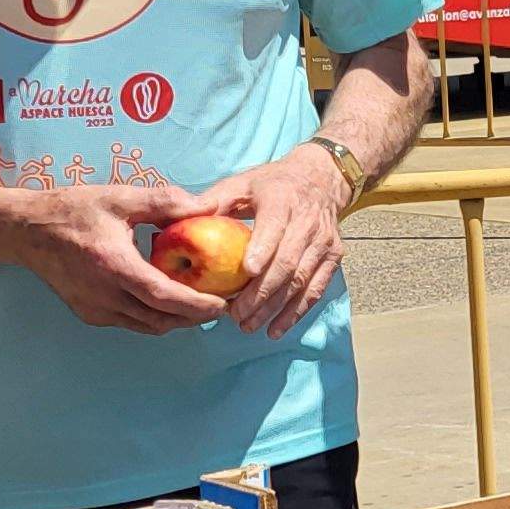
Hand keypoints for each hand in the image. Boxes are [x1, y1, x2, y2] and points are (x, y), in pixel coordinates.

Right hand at [8, 182, 228, 333]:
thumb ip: (165, 202)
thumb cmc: (74, 210)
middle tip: (220, 305)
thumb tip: (208, 205)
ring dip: (175, 320)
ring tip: (200, 304)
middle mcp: (103, 295)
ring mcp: (95, 308)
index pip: (163, 297)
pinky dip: (154, 316)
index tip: (222, 304)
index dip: (195, 305)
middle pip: (160, 320)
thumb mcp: (120, 198)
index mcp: (113, 265)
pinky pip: (130, 322)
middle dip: (194, 317)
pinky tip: (166, 300)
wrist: (28, 231)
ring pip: (146, 326)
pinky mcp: (89, 314)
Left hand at [202, 145, 350, 335]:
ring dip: (275, 308)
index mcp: (282, 200)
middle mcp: (308, 222)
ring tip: (248, 326)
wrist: (322, 179)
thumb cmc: (272, 185)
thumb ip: (213, 201)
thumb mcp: (242, 183)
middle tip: (235, 315)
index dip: (262, 249)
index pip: (274, 227)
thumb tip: (176, 220)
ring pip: (301, 281)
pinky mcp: (333, 257)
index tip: (246, 272)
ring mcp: (323, 242)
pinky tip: (276, 329)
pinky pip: (316, 289)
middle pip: (287, 263)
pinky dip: (297, 312)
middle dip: (261, 293)